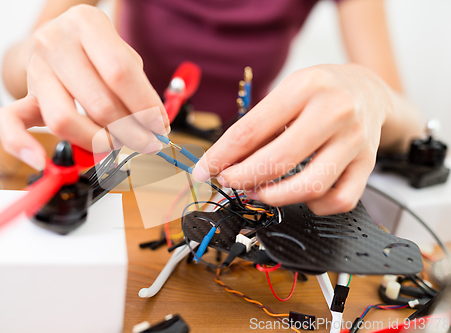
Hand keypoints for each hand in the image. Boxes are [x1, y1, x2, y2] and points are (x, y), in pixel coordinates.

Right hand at [0, 5, 167, 170]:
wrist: (61, 40)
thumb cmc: (98, 52)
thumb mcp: (123, 55)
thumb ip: (138, 88)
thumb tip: (153, 127)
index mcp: (86, 24)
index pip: (120, 74)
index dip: (145, 107)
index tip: (160, 128)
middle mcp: (55, 43)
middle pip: (98, 103)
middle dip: (130, 132)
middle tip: (147, 143)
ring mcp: (35, 69)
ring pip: (64, 120)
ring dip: (98, 143)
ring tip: (117, 146)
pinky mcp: (23, 94)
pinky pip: (9, 121)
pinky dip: (21, 145)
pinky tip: (40, 161)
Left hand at [192, 64, 393, 214]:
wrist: (369, 90)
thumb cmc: (320, 92)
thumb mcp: (286, 92)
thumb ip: (257, 126)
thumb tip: (221, 162)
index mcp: (305, 87)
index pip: (251, 130)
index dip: (220, 156)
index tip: (203, 170)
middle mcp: (335, 112)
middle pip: (278, 161)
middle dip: (242, 179)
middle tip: (228, 181)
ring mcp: (355, 140)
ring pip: (309, 187)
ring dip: (274, 197)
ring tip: (257, 191)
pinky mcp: (368, 164)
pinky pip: (338, 200)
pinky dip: (313, 206)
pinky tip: (299, 195)